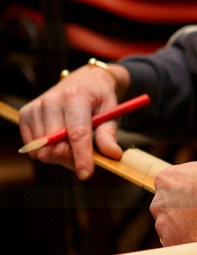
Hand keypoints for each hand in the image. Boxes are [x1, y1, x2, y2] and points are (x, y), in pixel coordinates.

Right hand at [18, 63, 128, 179]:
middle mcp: (52, 99)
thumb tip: (112, 155)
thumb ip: (109, 134)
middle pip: (55, 146)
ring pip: (42, 151)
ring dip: (60, 156)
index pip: (77, 133)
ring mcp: (36, 106)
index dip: (82, 156)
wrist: (85, 80)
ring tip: (74, 145)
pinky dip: (47, 151)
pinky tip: (60, 140)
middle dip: (72, 159)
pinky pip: (33, 148)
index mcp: (76, 95)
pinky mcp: (26, 114)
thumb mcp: (112, 111)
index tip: (87, 174)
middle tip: (86, 157)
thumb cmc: (100, 98)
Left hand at [151, 158, 196, 252]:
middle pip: (166, 210)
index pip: (168, 188)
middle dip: (180, 214)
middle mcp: (160, 202)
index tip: (194, 199)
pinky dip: (192, 244)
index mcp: (166, 179)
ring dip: (186, 230)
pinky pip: (180, 246)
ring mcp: (164, 225)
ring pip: (172, 230)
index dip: (183, 194)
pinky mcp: (173, 244)